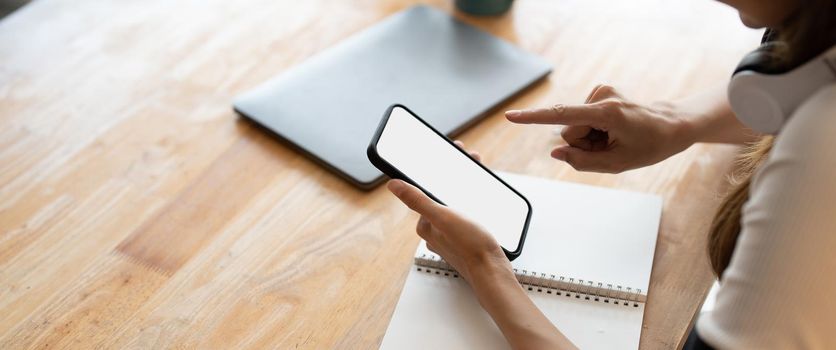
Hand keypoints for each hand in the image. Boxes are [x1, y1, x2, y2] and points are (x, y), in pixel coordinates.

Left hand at [387, 141, 511, 281]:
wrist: (493, 271)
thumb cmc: (471, 247)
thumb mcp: (443, 216)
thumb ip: (418, 200)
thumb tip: (393, 185)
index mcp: (426, 223)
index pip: (427, 189)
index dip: (438, 169)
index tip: (451, 153)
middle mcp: (436, 230)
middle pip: (442, 195)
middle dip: (454, 175)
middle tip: (468, 158)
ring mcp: (451, 234)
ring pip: (455, 203)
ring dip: (465, 186)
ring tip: (477, 172)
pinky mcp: (466, 238)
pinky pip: (466, 213)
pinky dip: (473, 201)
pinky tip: (482, 197)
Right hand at [505, 85, 693, 172]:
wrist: (671, 125)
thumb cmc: (650, 145)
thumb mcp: (617, 163)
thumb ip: (582, 161)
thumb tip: (556, 152)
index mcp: (607, 114)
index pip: (562, 116)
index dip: (533, 118)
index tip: (511, 116)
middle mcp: (601, 97)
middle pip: (570, 132)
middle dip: (583, 145)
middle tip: (610, 147)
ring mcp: (601, 91)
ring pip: (575, 127)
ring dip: (590, 138)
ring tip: (614, 139)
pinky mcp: (601, 91)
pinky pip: (583, 119)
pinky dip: (594, 129)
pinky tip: (613, 130)